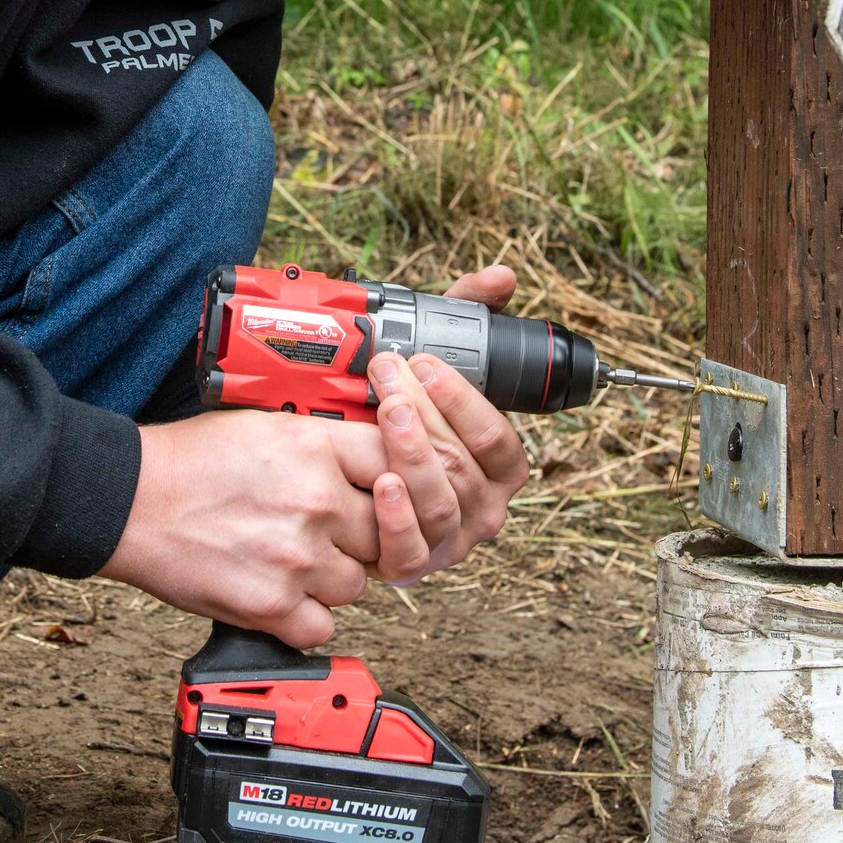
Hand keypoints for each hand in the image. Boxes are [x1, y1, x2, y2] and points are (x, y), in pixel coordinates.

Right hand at [103, 409, 392, 647]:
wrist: (131, 500)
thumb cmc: (187, 463)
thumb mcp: (264, 425)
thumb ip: (322, 444)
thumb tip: (368, 463)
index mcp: (314, 448)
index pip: (395, 464)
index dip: (391, 481)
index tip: (378, 491)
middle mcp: (315, 501)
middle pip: (384, 531)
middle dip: (358, 536)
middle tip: (325, 532)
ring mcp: (297, 556)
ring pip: (357, 584)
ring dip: (331, 579)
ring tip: (292, 561)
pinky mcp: (272, 605)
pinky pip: (322, 627)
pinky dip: (304, 618)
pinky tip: (279, 594)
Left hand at [365, 263, 528, 584]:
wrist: (340, 480)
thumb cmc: (400, 422)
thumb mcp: (432, 370)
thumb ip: (466, 322)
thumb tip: (502, 278)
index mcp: (497, 468)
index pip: (497, 440)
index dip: (463, 400)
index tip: (425, 362)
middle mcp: (480, 508)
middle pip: (462, 465)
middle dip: (426, 414)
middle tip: (388, 374)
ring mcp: (446, 540)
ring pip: (439, 503)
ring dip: (412, 453)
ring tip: (384, 412)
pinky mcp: (406, 564)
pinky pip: (409, 550)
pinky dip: (396, 518)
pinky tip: (381, 483)